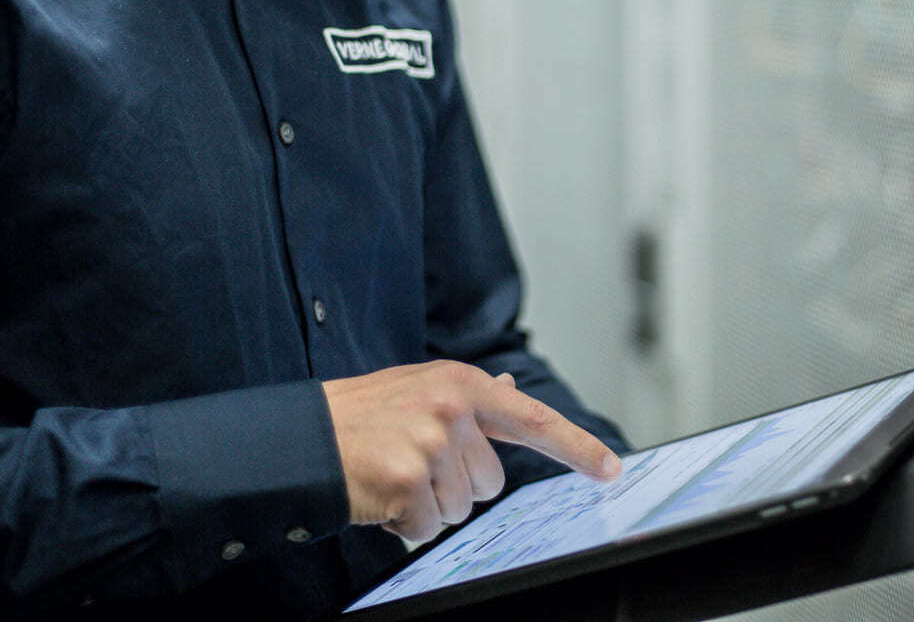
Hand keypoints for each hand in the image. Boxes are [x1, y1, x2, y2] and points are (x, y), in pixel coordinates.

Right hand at [323, 361, 621, 541]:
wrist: (301, 437)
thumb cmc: (362, 415)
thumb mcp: (419, 389)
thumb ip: (469, 398)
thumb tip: (513, 389)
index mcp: (460, 384)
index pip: (533, 418)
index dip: (576, 447)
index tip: (611, 469)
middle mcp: (451, 411)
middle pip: (490, 482)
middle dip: (454, 485)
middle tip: (411, 465)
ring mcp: (429, 445)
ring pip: (461, 509)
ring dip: (427, 506)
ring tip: (392, 475)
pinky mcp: (406, 481)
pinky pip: (427, 529)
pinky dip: (402, 524)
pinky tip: (379, 496)